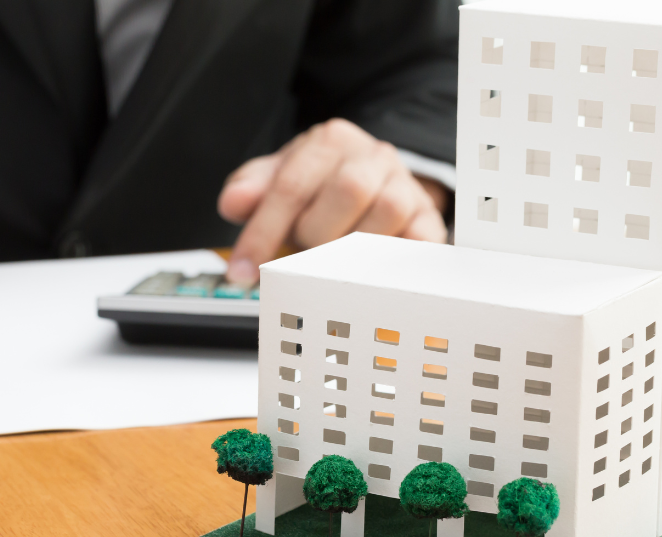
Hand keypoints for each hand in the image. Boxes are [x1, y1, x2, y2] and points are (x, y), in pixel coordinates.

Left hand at [217, 119, 448, 283]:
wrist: (374, 185)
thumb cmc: (320, 188)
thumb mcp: (279, 180)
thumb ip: (252, 189)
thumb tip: (233, 202)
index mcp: (330, 141)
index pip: (292, 185)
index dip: (263, 232)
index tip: (244, 271)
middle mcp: (373, 156)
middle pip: (348, 190)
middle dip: (316, 232)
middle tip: (304, 250)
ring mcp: (406, 186)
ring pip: (387, 211)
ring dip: (353, 246)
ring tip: (335, 257)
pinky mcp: (428, 220)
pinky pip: (419, 240)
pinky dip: (392, 258)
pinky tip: (368, 270)